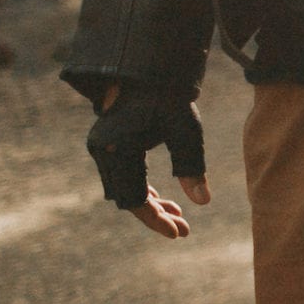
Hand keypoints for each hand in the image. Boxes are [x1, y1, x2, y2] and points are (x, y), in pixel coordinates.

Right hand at [89, 82, 210, 238]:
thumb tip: (203, 202)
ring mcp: (101, 149)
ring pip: (123, 189)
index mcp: (119, 149)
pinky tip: (163, 199)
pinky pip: (121, 176)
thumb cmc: (169, 98)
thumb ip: (192, 164)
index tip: (178, 233)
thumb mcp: (186, 130)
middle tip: (184, 229)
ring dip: (149, 204)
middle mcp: (103, 152)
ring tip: (179, 215)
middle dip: (155, 216)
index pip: (135, 199)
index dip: (155, 220)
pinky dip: (141, 188)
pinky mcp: (105, 145)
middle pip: (127, 199)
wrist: (146, 70)